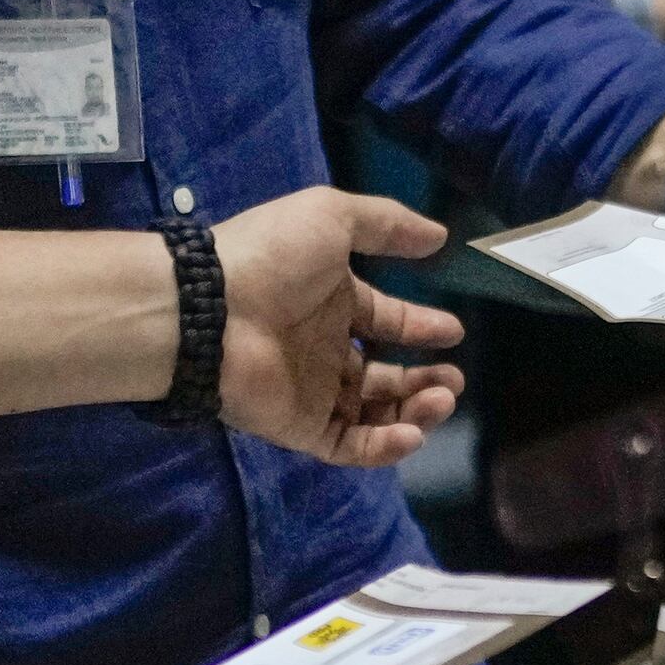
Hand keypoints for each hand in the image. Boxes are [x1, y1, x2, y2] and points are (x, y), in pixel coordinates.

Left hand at [213, 187, 468, 464]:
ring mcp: (313, 391)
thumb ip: (388, 225)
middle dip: (425, 379)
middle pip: (386, 376)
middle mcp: (325, 349)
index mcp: (333, 302)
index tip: (454, 331)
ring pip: (375, 414)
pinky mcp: (300, 427)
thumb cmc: (272, 258)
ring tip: (441, 399)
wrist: (209, 308)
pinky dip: (384, 447)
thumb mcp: (333, 217)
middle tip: (453, 380)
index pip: (386, 321)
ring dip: (415, 412)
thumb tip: (439, 236)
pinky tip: (411, 432)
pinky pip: (349, 446)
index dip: (421, 328)